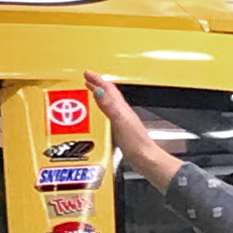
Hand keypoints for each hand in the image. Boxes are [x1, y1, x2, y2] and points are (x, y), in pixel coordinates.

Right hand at [81, 70, 181, 188]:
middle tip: (87, 78)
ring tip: (93, 91)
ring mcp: (122, 121)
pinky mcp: (121, 131)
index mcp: (121, 108)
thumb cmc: (135, 142)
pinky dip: (104, 109)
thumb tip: (98, 91)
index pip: (107, 89)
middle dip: (97, 84)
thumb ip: (108, 105)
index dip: (97, 80)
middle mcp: (122, 112)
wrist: (145, 158)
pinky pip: (110, 114)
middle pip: (109, 93)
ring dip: (100, 95)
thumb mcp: (119, 121)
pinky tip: (102, 114)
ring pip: (110, 102)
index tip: (87, 73)